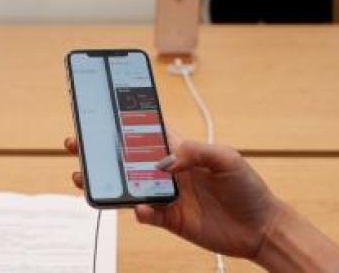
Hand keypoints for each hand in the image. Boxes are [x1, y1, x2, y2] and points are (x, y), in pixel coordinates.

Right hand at [64, 132, 282, 259]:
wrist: (261, 228)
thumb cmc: (247, 187)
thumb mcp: (226, 159)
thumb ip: (195, 152)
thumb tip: (165, 160)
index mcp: (179, 149)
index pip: (145, 130)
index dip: (124, 120)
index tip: (100, 110)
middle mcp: (168, 171)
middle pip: (127, 157)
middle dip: (101, 149)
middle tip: (77, 142)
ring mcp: (166, 195)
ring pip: (128, 186)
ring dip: (108, 181)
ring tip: (85, 176)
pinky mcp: (169, 219)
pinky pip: (145, 214)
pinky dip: (137, 210)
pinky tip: (139, 208)